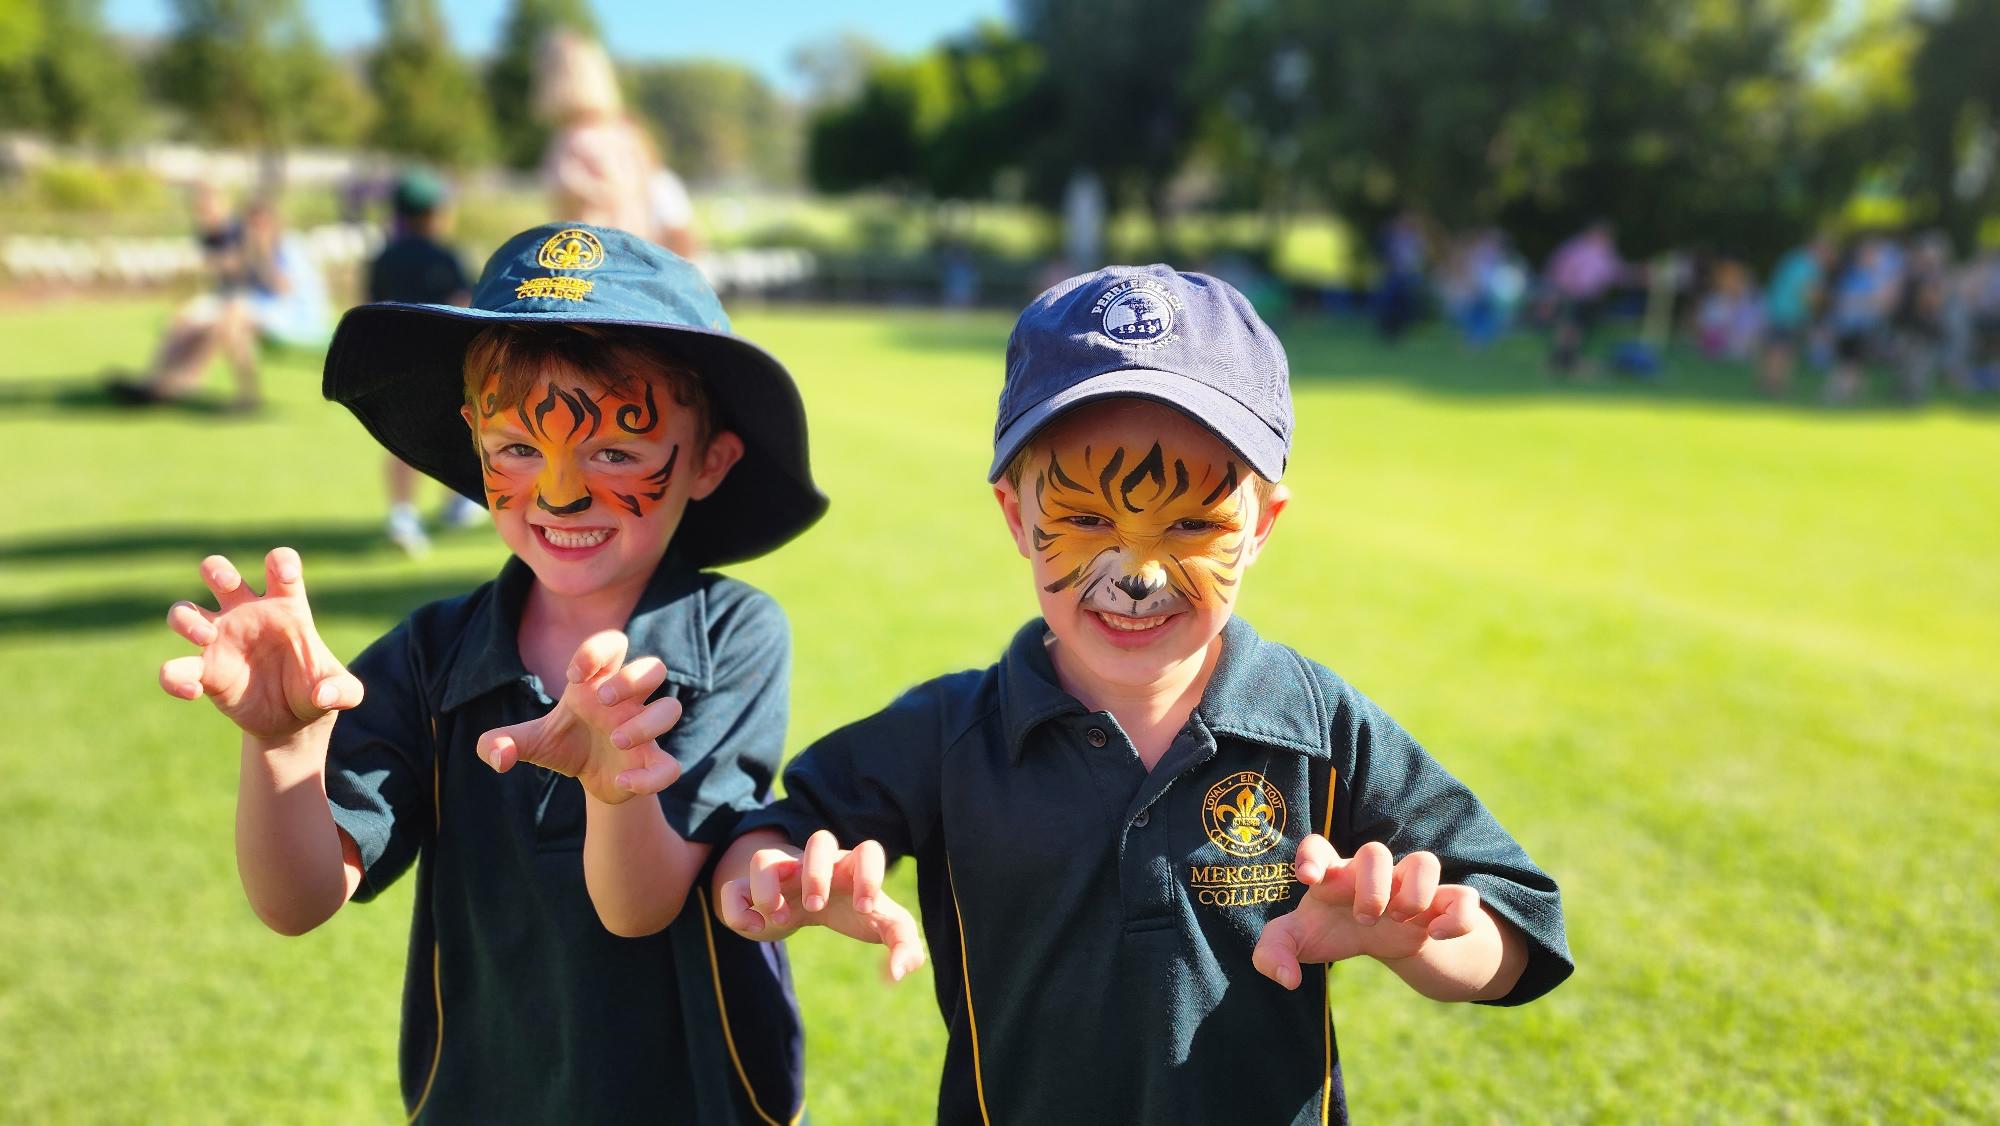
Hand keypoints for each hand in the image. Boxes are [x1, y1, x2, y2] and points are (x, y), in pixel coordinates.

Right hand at [159, 548, 363, 742]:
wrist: (294, 722)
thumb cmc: (317, 691)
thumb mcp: (343, 693)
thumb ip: (343, 692)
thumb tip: (322, 696)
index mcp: (285, 606)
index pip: (279, 565)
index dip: (281, 561)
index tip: (285, 575)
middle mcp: (247, 615)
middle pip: (218, 571)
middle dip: (217, 569)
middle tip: (226, 583)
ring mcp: (221, 640)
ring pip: (184, 611)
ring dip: (186, 619)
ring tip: (206, 638)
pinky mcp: (205, 671)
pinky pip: (174, 668)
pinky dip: (174, 677)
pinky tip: (193, 691)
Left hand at [474, 630, 681, 804]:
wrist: (591, 780)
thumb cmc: (565, 745)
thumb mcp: (529, 742)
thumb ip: (500, 742)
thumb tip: (497, 755)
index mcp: (599, 684)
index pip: (613, 644)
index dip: (597, 650)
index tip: (574, 677)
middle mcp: (628, 702)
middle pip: (654, 666)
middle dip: (632, 678)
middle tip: (602, 700)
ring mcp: (644, 731)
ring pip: (671, 709)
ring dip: (646, 722)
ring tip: (615, 740)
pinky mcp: (652, 763)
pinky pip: (670, 766)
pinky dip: (651, 776)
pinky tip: (622, 782)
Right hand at [716, 830, 926, 981]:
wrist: (798, 906)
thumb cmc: (848, 909)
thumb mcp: (879, 926)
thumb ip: (904, 945)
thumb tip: (900, 973)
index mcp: (851, 868)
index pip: (869, 850)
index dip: (870, 874)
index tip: (864, 908)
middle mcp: (814, 864)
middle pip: (820, 840)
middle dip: (818, 873)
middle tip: (817, 906)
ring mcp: (779, 874)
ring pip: (767, 858)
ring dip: (770, 890)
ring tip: (781, 918)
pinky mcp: (749, 891)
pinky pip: (734, 889)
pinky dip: (739, 911)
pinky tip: (754, 928)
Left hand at [1252, 835, 1483, 990]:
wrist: (1378, 939)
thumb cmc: (1329, 929)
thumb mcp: (1296, 941)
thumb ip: (1272, 954)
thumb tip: (1286, 979)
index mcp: (1333, 875)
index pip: (1318, 846)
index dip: (1312, 855)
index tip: (1309, 879)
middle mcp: (1372, 873)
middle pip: (1375, 851)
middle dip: (1370, 886)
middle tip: (1364, 918)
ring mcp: (1408, 886)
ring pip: (1424, 862)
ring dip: (1413, 892)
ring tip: (1400, 920)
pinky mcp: (1440, 906)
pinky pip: (1464, 898)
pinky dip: (1457, 917)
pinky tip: (1436, 936)